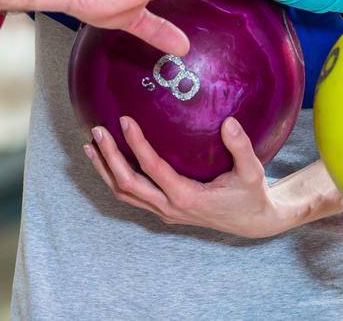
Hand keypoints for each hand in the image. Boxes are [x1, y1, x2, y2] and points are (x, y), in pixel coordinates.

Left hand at [83, 115, 290, 238]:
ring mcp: (164, 211)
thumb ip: (241, 148)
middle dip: (108, 157)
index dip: (136, 144)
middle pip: (127, 184)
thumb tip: (229, 122)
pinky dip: (115, 178)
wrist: (252, 221)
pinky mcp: (164, 210)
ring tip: (90, 146)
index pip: (152, 168)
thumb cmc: (251, 194)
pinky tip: (109, 160)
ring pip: (124, 193)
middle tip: (96, 131)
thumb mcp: (252, 172)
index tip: (125, 119)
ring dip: (105, 170)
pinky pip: (132, 196)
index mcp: (186, 197)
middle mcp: (169, 207)